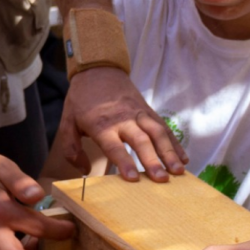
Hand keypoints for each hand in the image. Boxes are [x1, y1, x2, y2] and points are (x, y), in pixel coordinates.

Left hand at [53, 67, 185, 182]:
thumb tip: (84, 171)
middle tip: (162, 180)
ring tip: (178, 172)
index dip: (124, 162)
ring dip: (169, 152)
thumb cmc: (82, 100)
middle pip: (141, 140)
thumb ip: (71, 148)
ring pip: (157, 133)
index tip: (133, 179)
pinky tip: (183, 158)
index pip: (114, 146)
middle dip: (153, 160)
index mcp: (101, 125)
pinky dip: (175, 143)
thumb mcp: (67, 121)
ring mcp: (139, 114)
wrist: (98, 69)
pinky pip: (164, 127)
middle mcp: (124, 119)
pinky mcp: (149, 111)